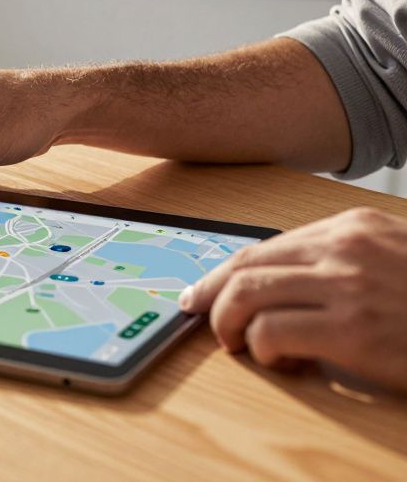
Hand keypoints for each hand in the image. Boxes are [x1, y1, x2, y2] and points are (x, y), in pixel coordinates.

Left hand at [180, 207, 406, 390]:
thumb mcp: (394, 262)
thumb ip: (344, 264)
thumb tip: (282, 287)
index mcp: (354, 228)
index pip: (266, 246)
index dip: (226, 272)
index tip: (204, 291)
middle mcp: (345, 247)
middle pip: (247, 265)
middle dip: (213, 295)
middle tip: (202, 319)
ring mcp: (348, 285)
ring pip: (247, 295)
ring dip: (230, 325)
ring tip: (241, 346)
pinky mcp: (353, 329)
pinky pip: (272, 333)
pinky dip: (263, 350)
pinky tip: (287, 362)